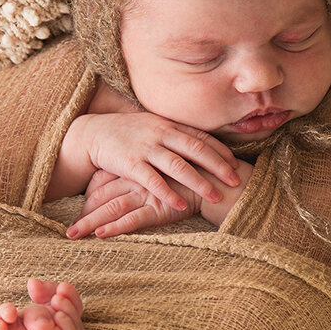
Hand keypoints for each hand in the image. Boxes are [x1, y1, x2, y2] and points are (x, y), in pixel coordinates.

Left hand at [67, 169, 200, 238]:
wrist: (221, 177)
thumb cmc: (198, 173)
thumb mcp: (171, 166)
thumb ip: (153, 170)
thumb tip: (138, 180)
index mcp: (138, 165)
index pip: (104, 180)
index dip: (89, 197)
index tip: (79, 210)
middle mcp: (138, 177)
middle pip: (101, 195)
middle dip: (83, 213)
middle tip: (68, 231)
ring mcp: (146, 192)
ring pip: (111, 207)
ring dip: (89, 223)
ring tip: (72, 236)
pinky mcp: (159, 207)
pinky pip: (132, 219)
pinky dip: (115, 227)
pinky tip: (100, 235)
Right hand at [72, 112, 240, 212]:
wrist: (93, 133)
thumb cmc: (129, 133)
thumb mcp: (155, 127)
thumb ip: (177, 135)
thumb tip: (204, 144)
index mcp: (169, 125)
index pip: (202, 137)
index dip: (220, 152)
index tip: (236, 165)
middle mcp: (161, 134)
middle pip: (196, 149)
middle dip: (218, 166)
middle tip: (235, 181)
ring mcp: (146, 148)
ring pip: (178, 165)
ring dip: (199, 181)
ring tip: (215, 196)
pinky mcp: (130, 163)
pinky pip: (153, 180)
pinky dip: (168, 192)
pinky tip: (181, 204)